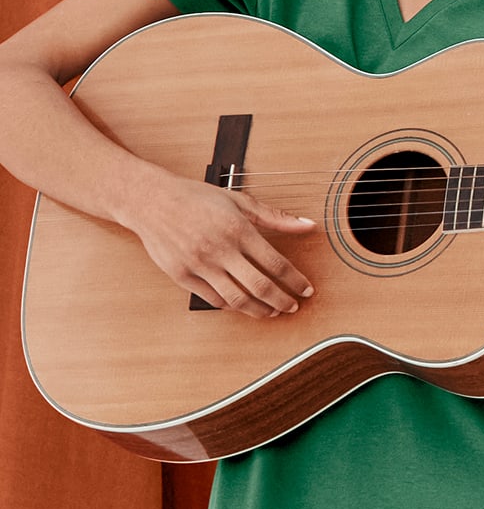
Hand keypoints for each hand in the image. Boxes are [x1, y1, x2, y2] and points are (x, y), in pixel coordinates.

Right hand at [122, 168, 316, 316]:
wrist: (150, 200)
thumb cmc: (196, 198)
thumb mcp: (239, 201)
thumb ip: (275, 216)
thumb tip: (308, 225)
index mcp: (237, 230)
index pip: (276, 264)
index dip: (295, 281)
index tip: (306, 289)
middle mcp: (219, 250)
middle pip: (260, 287)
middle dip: (283, 301)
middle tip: (293, 306)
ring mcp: (199, 265)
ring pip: (237, 300)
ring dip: (259, 310)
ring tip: (271, 311)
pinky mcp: (181, 276)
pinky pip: (213, 299)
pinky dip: (232, 306)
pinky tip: (243, 304)